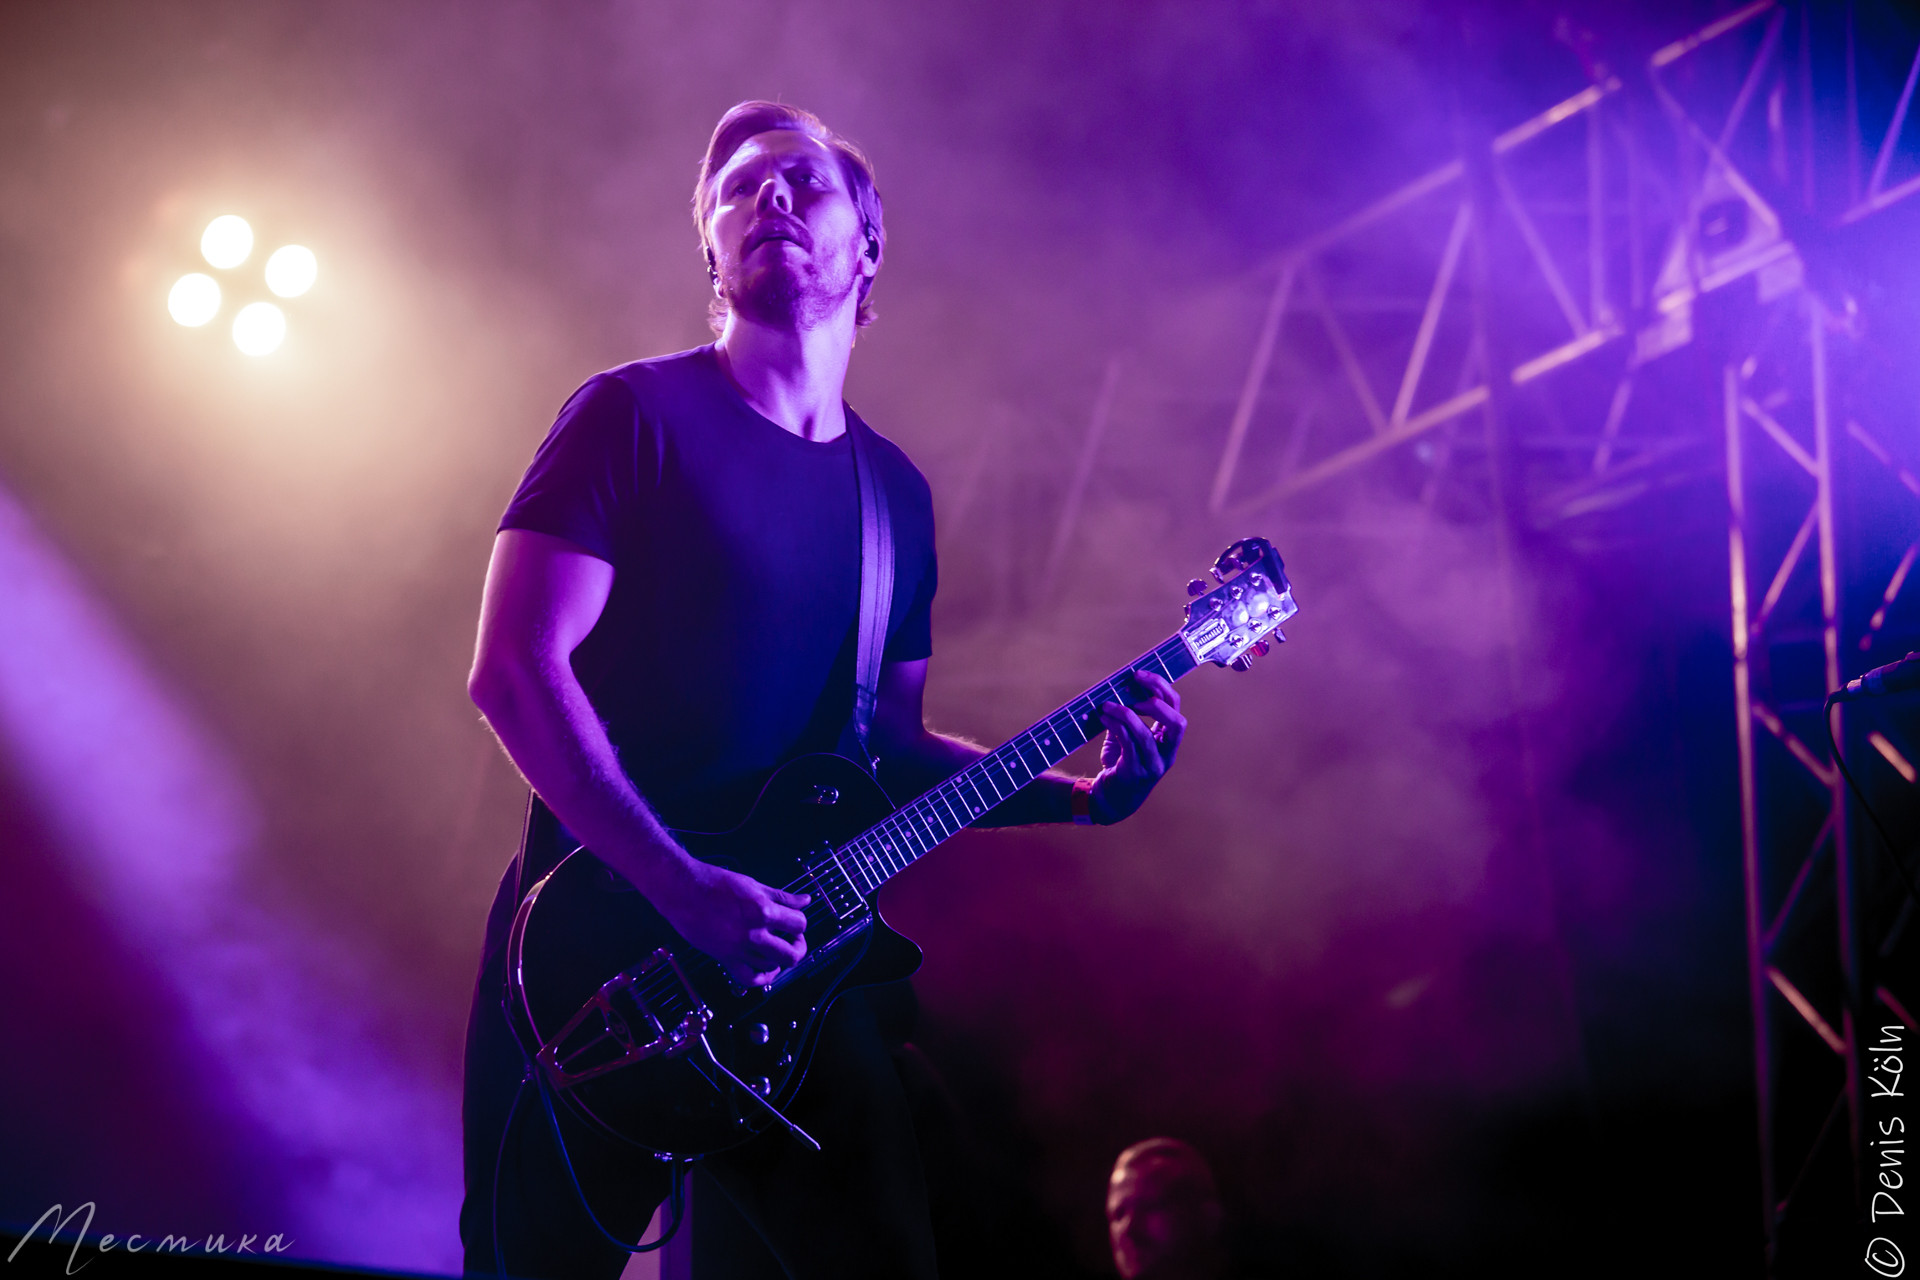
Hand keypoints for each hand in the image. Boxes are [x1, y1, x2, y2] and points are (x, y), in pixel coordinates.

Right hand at [651, 856, 811, 987]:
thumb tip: (805, 900)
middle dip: (798, 947)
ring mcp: (739, 948)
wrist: (682, 891)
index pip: (799, 924)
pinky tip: (766, 969)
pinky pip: (749, 979)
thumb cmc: (714, 882)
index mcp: (763, 910)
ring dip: (780, 960)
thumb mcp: (753, 885)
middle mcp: (753, 933)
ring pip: (773, 966)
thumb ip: (781, 896)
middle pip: (792, 954)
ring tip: (776, 949)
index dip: (800, 923)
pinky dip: (762, 978)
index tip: (794, 921)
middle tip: (793, 940)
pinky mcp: (725, 958)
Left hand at [1089, 670, 1185, 823]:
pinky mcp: (1136, 773)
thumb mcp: (1127, 739)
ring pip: (1146, 734)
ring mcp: (1154, 765)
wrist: (1111, 800)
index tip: (1139, 674)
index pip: (1175, 709)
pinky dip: (1116, 727)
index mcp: (1168, 741)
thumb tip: (1116, 689)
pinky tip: (1104, 717)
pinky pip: (1128, 744)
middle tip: (1133, 686)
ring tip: (1107, 705)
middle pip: (1176, 722)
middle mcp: (1167, 754)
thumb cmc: (1120, 766)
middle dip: (1156, 699)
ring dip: (1125, 713)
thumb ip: (1128, 719)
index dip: (1161, 687)